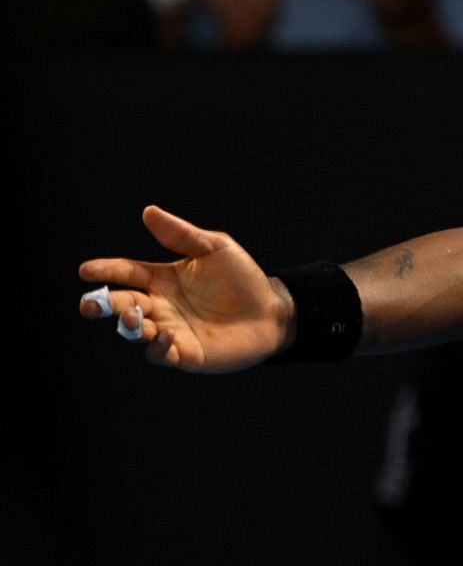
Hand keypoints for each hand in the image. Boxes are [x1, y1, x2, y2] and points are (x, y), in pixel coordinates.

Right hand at [78, 206, 292, 372]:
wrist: (272, 311)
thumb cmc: (243, 278)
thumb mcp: (215, 248)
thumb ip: (181, 235)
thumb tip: (149, 211)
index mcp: (162, 278)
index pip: (126, 272)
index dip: (106, 271)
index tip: (87, 270)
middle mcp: (160, 305)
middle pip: (121, 303)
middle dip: (101, 304)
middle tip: (91, 304)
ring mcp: (170, 330)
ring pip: (135, 331)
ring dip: (128, 325)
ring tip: (133, 316)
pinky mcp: (185, 353)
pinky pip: (161, 354)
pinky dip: (158, 346)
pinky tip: (166, 334)